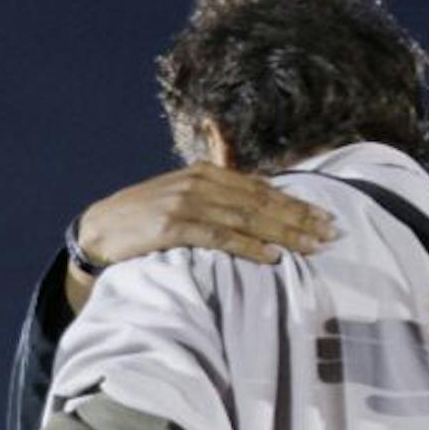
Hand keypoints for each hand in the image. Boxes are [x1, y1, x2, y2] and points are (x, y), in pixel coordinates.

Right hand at [73, 164, 336, 273]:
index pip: (261, 188)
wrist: (97, 231)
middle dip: (299, 218)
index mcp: (205, 173)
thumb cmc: (141, 219)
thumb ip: (214, 192)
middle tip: (331, 233)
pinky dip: (247, 246)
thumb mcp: (179, 195)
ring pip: (246, 218)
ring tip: (312, 246)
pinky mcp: (172, 226)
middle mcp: (200, 182)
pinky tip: (271, 256)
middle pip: (260, 201)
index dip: (295, 202)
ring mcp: (186, 203)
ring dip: (283, 233)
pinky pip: (219, 237)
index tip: (325, 217)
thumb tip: (251, 194)